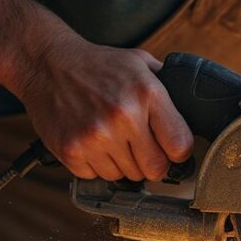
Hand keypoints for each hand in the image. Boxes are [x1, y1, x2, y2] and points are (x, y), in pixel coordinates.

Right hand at [13, 31, 192, 181]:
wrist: (47, 63)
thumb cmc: (99, 65)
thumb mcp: (141, 64)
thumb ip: (168, 89)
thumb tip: (194, 113)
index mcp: (147, 94)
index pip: (180, 146)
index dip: (179, 152)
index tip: (172, 149)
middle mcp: (123, 117)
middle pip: (155, 169)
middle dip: (152, 162)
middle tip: (142, 148)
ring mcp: (95, 137)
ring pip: (126, 176)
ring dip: (123, 163)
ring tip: (113, 139)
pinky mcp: (71, 151)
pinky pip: (97, 176)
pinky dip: (97, 165)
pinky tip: (93, 143)